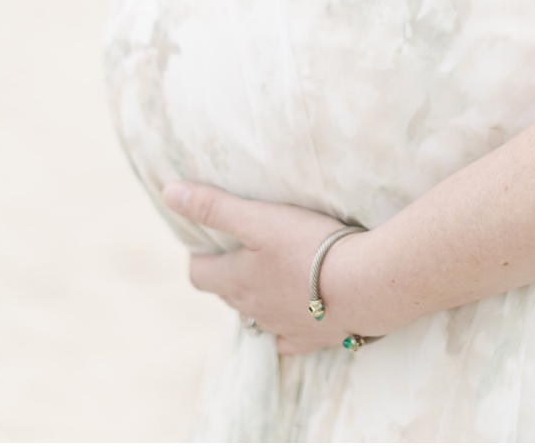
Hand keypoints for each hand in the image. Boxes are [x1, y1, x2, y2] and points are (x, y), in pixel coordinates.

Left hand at [163, 181, 387, 354]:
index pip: (199, 275)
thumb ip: (213, 207)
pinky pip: (289, 340)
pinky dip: (286, 328)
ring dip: (257, 299)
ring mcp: (284, 327)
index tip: (210, 241)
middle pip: (228, 295)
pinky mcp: (315, 339)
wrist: (366, 285)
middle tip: (242, 250)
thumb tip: (169, 194)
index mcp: (235, 281)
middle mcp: (254, 310)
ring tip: (269, 278)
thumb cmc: (309, 247)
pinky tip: (294, 316)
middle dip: (228, 274)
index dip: (200, 258)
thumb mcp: (257, 218)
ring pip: (257, 316)